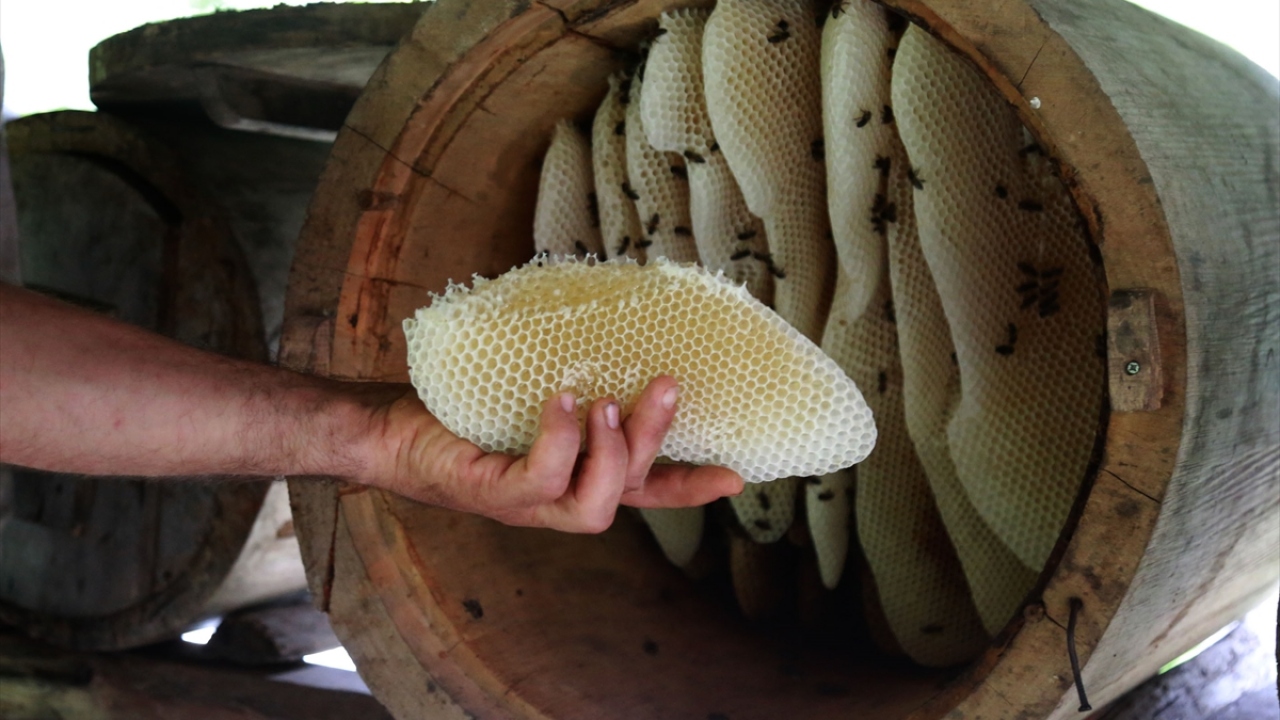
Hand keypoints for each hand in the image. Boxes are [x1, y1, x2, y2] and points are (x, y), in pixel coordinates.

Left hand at [360, 376, 743, 532]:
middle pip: (629, 490)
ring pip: (595, 505)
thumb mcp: (524, 391)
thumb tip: (604, 322)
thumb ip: (567, 378)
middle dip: (654, 441)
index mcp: (573, 477)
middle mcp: (556, 498)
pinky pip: (542, 479)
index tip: (737, 476)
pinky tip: (562, 402)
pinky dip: (560, 441)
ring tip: (607, 401)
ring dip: (613, 453)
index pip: (643, 491)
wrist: (384, 429)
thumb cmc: (456, 408)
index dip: (689, 488)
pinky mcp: (493, 494)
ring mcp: (526, 504)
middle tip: (669, 384)